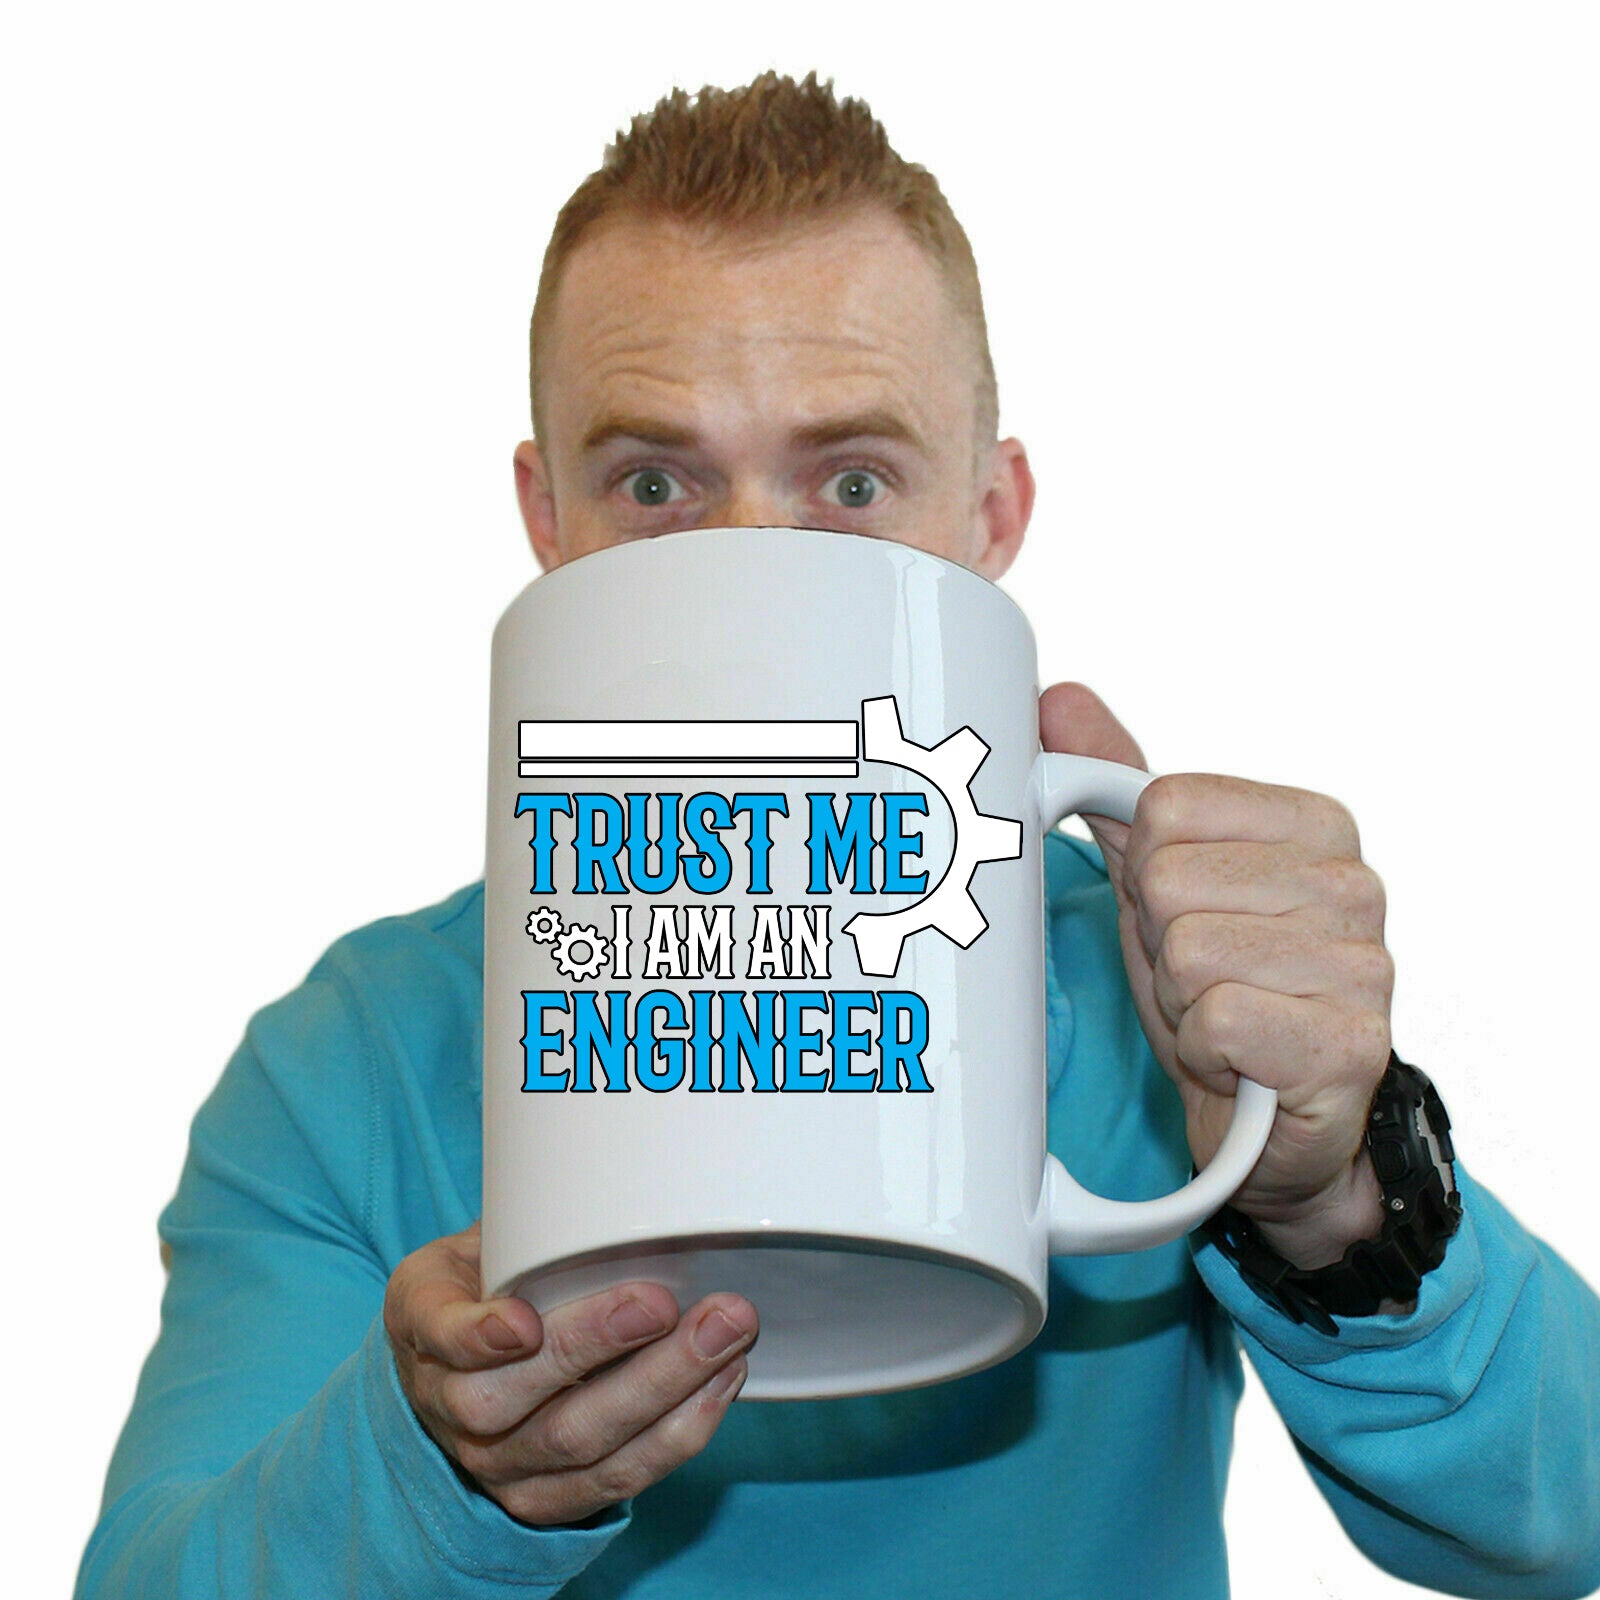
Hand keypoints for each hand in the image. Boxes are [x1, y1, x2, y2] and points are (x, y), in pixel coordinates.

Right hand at [384, 1221, 757, 1524]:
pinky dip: (678, 1432)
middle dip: (596, 1349)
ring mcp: (494, 1464)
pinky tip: (721, 1378)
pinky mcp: (545, 1500)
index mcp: (422, 1322)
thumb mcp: (485, 1232)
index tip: (523, 1321)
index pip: (436, 1335)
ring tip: (723, 1334)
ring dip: (660, 1389)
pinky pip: (615, 1481)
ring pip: (575, 1444)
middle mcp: (445, 1405)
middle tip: (664, 1303)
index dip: (474, 1337)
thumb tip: (622, 1163)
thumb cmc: (494, 1277)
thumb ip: (532, 1214)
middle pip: (508, 1402)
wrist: (471, 1360)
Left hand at [1040, 682, 1394, 1269]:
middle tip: (1201, 981)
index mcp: (1314, 822)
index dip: (1145, 875)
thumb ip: (1113, 785)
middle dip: (1160, 944)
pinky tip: (1240, 1062)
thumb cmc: (1219, 988)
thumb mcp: (1155, 879)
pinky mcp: (1350, 1044)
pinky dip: (1205, 1050)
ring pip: (1186, 951)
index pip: (1162, 807)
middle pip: (1166, 879)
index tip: (1180, 917)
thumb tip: (1056, 699)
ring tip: (1221, 1020)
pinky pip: (1216, 1018)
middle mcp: (1355, 882)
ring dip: (1180, 1004)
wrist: (1269, 1126)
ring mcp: (1364, 964)